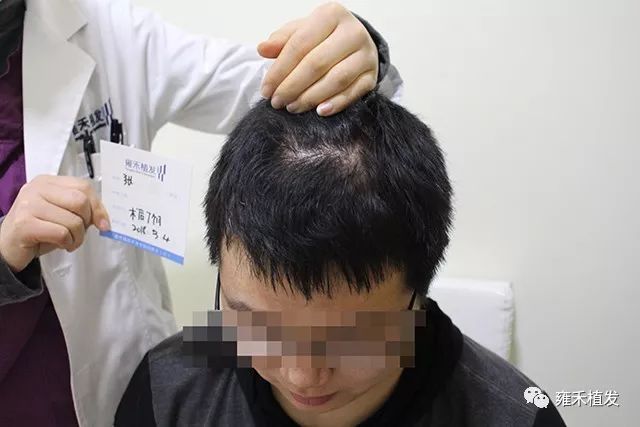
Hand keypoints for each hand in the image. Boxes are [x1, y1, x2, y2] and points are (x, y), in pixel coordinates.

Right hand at [0, 175, 109, 272]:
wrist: (8, 246)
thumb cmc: (39, 229)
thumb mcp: (61, 213)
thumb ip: (80, 209)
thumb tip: (104, 219)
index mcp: (47, 181)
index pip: (83, 186)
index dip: (98, 206)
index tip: (103, 223)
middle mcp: (36, 188)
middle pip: (80, 201)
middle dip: (87, 222)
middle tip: (79, 233)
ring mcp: (29, 205)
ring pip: (73, 220)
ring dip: (78, 238)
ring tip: (69, 242)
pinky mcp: (25, 224)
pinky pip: (61, 233)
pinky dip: (68, 243)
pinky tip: (62, 246)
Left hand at [258, 2, 377, 115]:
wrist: (355, 42)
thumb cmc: (323, 38)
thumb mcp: (302, 32)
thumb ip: (282, 40)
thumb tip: (263, 49)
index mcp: (332, 14)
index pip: (300, 44)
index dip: (279, 70)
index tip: (266, 89)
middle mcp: (353, 32)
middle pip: (317, 64)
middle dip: (292, 86)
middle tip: (277, 102)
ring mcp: (366, 55)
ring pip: (336, 80)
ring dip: (310, 97)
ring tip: (293, 107)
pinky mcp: (372, 76)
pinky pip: (353, 93)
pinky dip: (335, 104)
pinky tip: (319, 111)